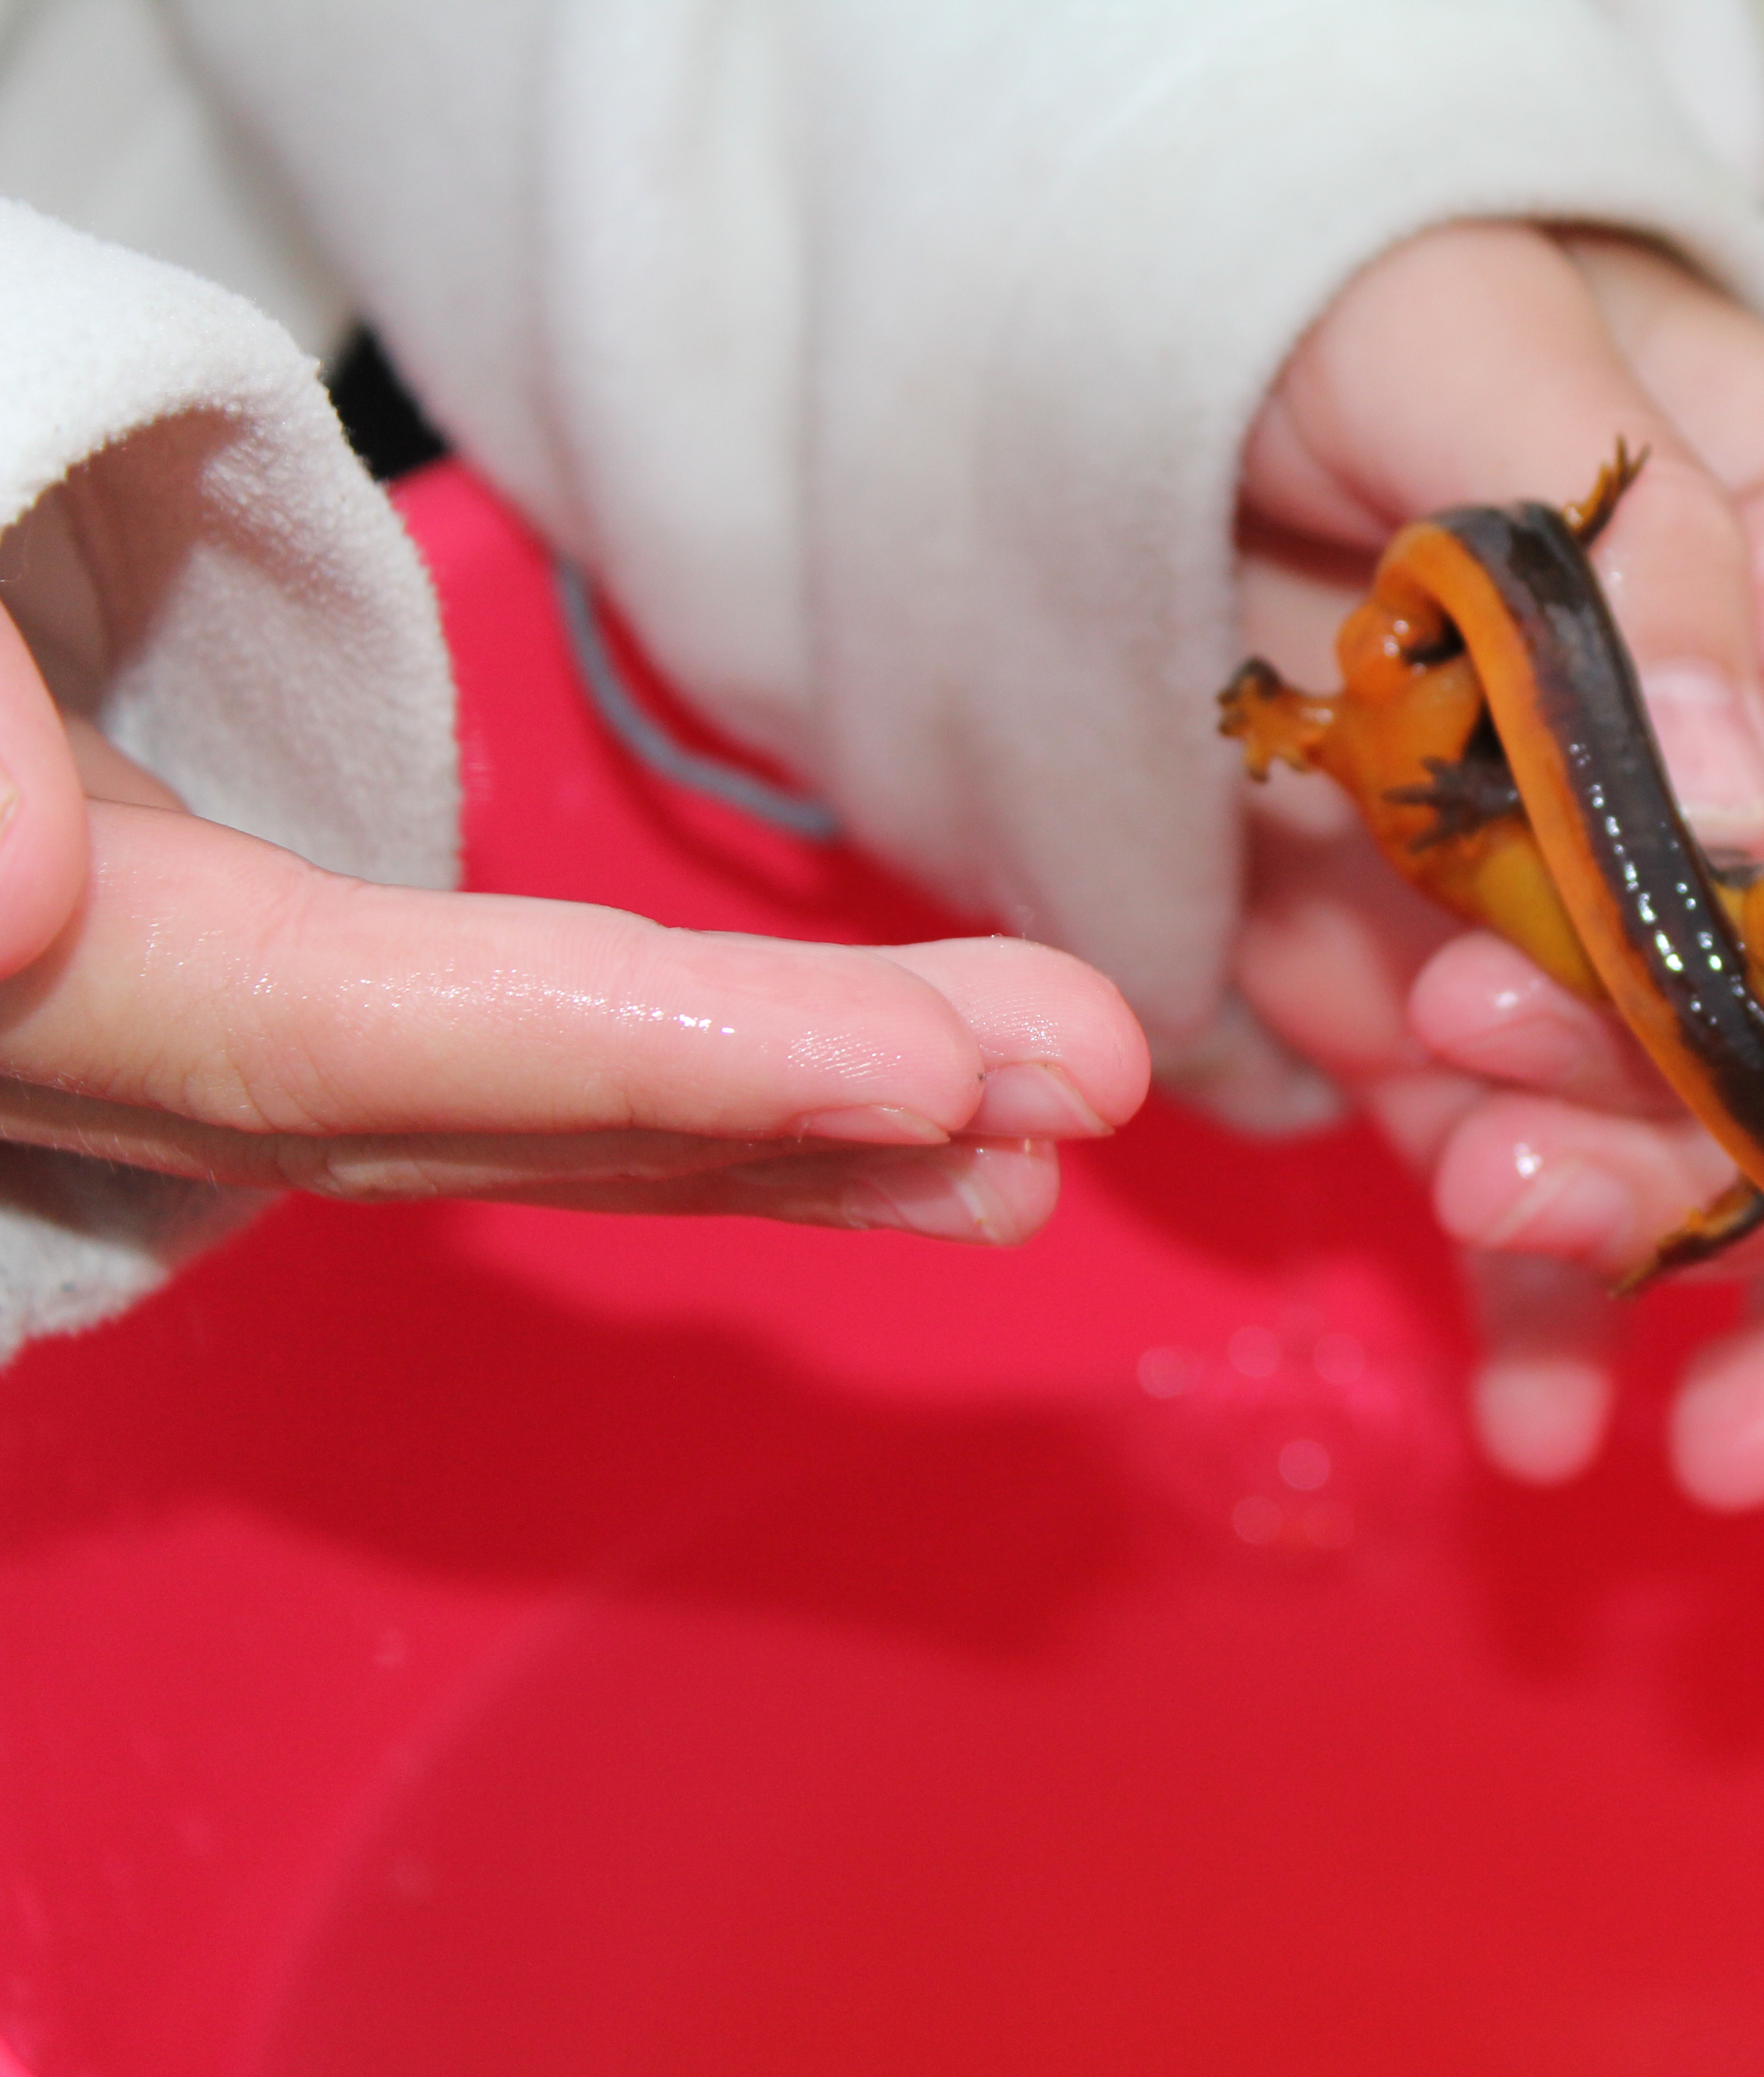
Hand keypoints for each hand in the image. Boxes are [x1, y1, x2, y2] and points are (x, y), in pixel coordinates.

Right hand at [0, 608, 1145, 1236]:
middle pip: (473, 1104)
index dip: (652, 1063)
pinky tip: (882, 1105)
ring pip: (498, 1111)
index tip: (936, 1072)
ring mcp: (150, 1022)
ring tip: (1040, 1128)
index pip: (357, 1031)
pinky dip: (679, 1084)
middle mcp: (91, 1028)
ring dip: (780, 1129)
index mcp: (18, 950)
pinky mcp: (223, 977)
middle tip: (1088, 1079)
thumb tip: (17, 904)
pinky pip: (469, 1057)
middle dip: (792, 1105)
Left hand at [1230, 223, 1763, 1508]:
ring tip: (1530, 1404)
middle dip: (1706, 1186)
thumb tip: (1749, 822)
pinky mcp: (1475, 991)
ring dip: (1621, 1280)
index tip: (1639, 1065)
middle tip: (1513, 1206)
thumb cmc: (1349, 279)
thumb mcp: (1470, 344)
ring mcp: (1609, 913)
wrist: (1183, 333)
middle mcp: (1756, 793)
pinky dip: (1533, 1306)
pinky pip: (1539, 1167)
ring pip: (1693, 1154)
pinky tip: (1525, 1428)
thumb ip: (1623, 565)